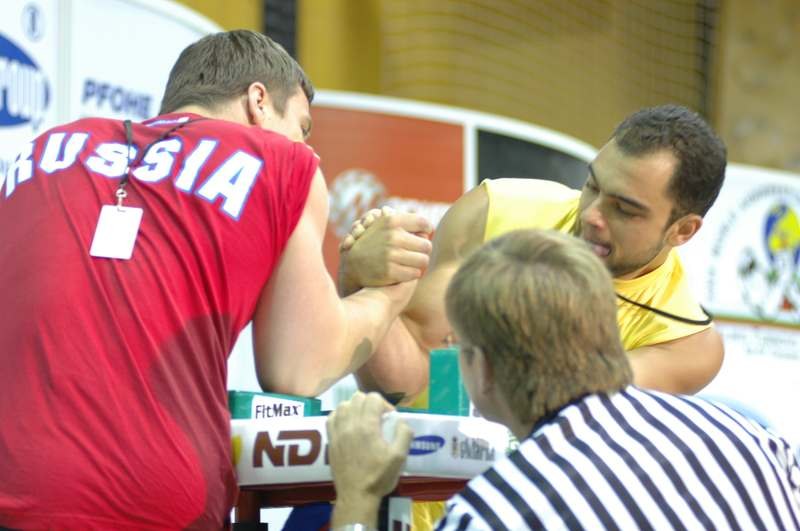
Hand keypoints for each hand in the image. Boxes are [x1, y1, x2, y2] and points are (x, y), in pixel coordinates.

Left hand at [328, 392, 412, 526]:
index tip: (389, 418)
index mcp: (368, 426)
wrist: (356, 496)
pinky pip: (331, 417)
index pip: (373, 398)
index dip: (384, 404)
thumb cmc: (379, 477)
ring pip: (343, 404)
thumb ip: (404, 434)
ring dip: (355, 407)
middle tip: (377, 418)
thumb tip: (401, 421)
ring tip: (363, 420)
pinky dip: (340, 414)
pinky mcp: (330, 439)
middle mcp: (350, 424)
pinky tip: (348, 423)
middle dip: (370, 404)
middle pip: (358, 398)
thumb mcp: (399, 457)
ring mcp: (338, 431)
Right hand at [338, 207, 432, 295]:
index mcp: (392, 221)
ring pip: (423, 261)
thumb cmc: (374, 244)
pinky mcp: (390, 271)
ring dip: (419, 264)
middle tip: (416, 253)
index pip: (423, 223)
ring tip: (411, 263)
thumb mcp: (384, 226)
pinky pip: (415, 274)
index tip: (423, 235)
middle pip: (427, 245)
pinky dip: (412, 274)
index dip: (427, 230)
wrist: (352, 265)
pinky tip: (404, 272)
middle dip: (423, 251)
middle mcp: (392, 236)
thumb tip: (429, 228)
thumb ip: (405, 223)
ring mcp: (391, 255)